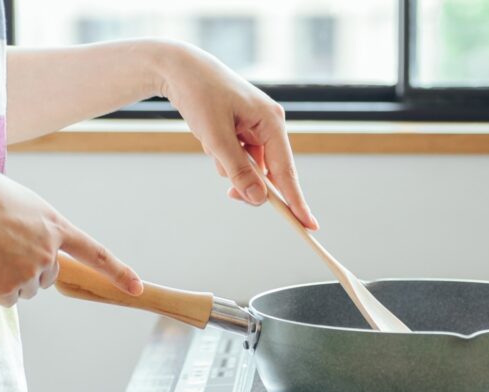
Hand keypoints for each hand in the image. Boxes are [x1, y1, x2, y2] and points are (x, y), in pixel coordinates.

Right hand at [0, 162, 142, 306]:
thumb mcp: (20, 201)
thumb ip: (35, 224)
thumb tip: (23, 243)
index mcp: (56, 226)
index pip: (96, 254)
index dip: (119, 272)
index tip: (137, 288)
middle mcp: (50, 251)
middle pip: (48, 276)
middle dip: (29, 268)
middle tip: (0, 247)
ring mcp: (31, 270)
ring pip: (27, 288)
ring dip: (9, 278)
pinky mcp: (9, 286)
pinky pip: (8, 298)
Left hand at [153, 42, 318, 229]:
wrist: (180, 68)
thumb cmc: (200, 94)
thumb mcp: (216, 138)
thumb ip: (238, 171)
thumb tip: (258, 199)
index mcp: (272, 123)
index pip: (287, 172)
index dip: (296, 201)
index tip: (308, 226)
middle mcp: (270, 126)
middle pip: (268, 173)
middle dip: (246, 181)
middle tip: (231, 195)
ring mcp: (257, 128)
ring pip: (249, 167)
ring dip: (228, 166)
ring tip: (210, 143)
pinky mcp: (243, 129)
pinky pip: (238, 157)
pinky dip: (223, 156)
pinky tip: (209, 139)